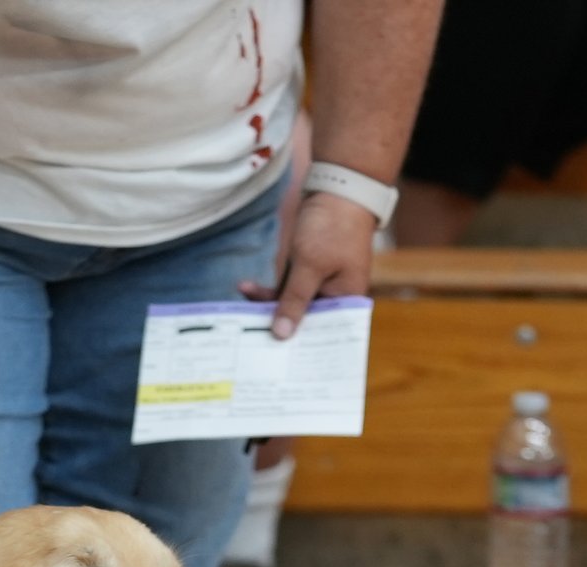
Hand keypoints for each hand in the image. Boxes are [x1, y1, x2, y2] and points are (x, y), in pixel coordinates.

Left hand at [238, 191, 377, 340]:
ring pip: (290, 304)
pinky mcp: (306, 271)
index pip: (323, 333)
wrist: (336, 188)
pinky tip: (246, 288)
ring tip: (239, 308)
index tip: (273, 357)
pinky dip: (267, 290)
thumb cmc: (332, 228)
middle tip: (248, 336)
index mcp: (346, 302)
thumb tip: (282, 335)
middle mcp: (334, 297)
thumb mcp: (310, 266)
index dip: (299, 346)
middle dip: (277, 326)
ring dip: (266, 304)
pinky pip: (285, 288)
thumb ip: (294, 300)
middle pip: (304, 321)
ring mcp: (320, 284)